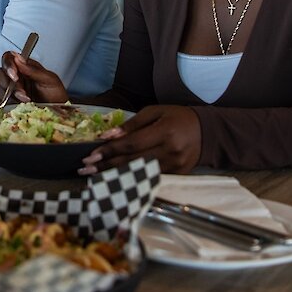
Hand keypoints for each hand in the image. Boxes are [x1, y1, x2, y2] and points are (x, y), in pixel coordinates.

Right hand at [0, 50, 68, 104]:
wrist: (58, 114)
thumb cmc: (56, 95)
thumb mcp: (50, 80)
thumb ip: (34, 69)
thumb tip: (19, 59)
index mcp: (25, 67)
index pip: (9, 58)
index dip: (8, 65)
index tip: (14, 75)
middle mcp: (16, 77)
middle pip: (0, 73)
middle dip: (10, 84)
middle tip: (23, 93)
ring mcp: (11, 91)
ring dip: (10, 95)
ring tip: (25, 101)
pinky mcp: (8, 104)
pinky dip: (7, 105)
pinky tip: (18, 106)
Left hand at [78, 105, 201, 175]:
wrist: (207, 132)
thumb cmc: (178, 117)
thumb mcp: (155, 112)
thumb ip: (132, 124)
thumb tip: (108, 135)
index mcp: (165, 131)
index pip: (131, 144)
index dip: (109, 151)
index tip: (89, 155)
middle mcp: (170, 151)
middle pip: (132, 162)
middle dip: (105, 166)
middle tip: (84, 169)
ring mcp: (175, 166)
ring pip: (139, 173)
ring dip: (114, 175)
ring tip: (94, 176)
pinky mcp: (177, 175)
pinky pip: (149, 178)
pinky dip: (131, 178)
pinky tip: (115, 179)